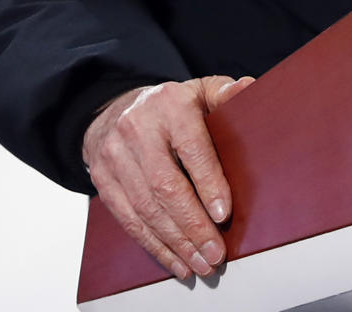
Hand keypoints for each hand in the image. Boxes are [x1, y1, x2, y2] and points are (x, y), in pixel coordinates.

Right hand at [82, 75, 255, 279]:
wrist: (113, 110)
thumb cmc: (170, 106)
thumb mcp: (200, 90)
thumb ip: (225, 93)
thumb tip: (248, 88)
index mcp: (169, 105)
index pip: (191, 147)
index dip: (208, 183)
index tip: (224, 214)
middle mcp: (138, 130)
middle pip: (165, 186)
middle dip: (193, 225)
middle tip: (216, 252)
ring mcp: (115, 156)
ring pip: (145, 208)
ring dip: (175, 242)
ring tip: (201, 263)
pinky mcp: (102, 181)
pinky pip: (128, 219)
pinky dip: (154, 245)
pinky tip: (175, 261)